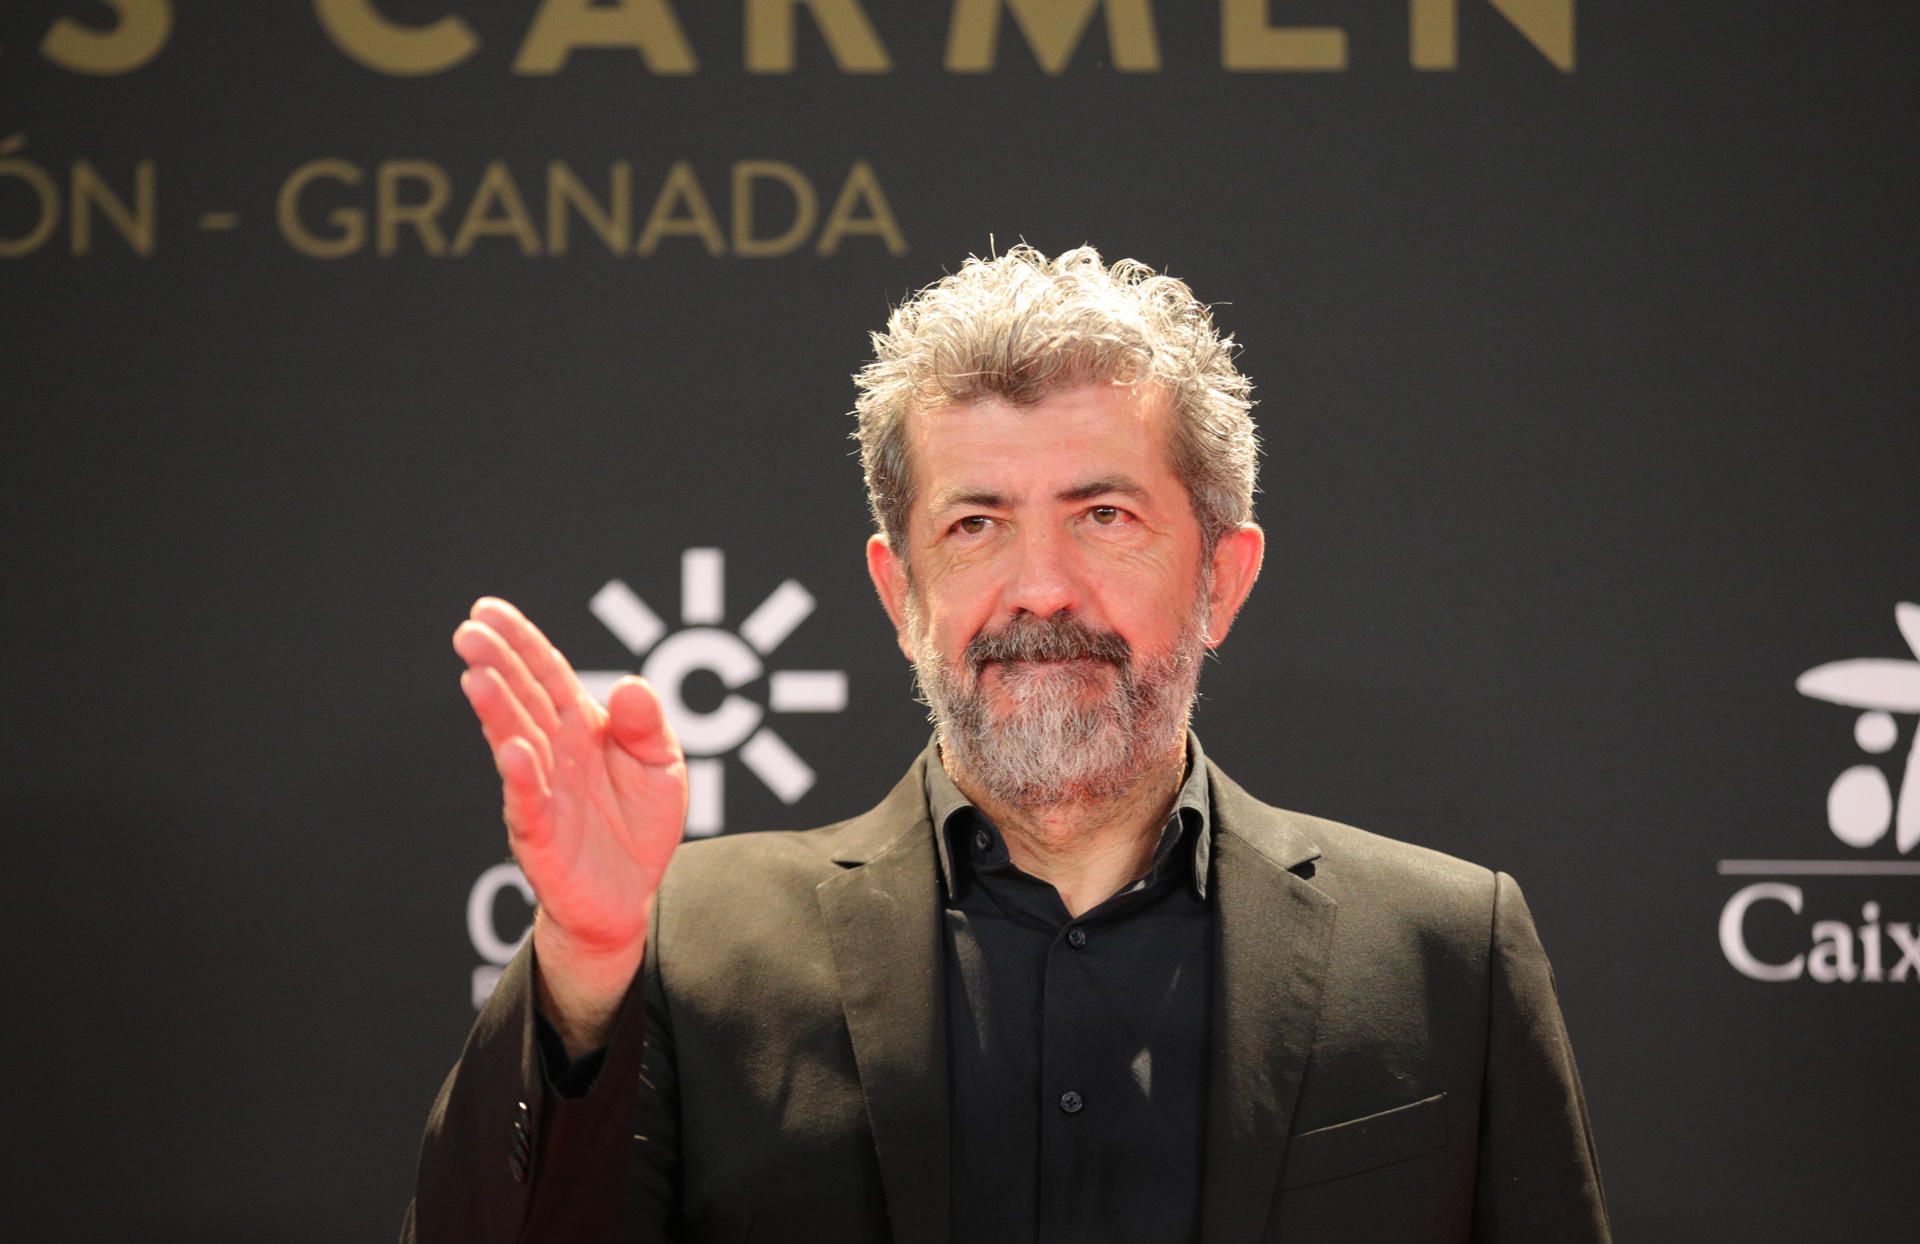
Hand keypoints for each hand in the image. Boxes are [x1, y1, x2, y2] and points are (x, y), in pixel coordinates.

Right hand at [453, 597, 687, 1049]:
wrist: (630, 896)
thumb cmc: (639, 823)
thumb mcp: (662, 766)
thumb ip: (648, 726)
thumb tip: (631, 685)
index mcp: (580, 726)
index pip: (545, 674)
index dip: (519, 641)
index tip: (487, 609)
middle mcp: (553, 752)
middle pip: (521, 700)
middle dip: (496, 664)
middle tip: (469, 632)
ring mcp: (543, 792)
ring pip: (515, 743)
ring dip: (497, 712)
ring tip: (478, 677)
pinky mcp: (542, 837)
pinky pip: (528, 804)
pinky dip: (520, 778)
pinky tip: (511, 752)